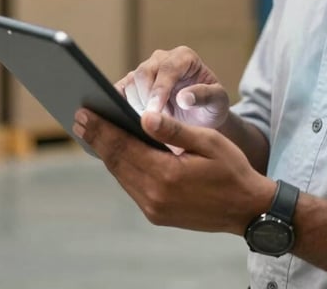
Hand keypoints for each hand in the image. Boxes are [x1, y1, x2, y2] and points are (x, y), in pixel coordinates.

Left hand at [73, 108, 275, 234]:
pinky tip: (116, 152)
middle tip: (79, 118)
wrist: (247, 209)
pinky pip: (131, 186)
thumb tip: (144, 116)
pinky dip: (120, 166)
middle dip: (97, 138)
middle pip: (116, 161)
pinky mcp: (157, 213)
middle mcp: (155, 195)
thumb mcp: (208, 142)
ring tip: (92, 132)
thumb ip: (174, 130)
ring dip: (106, 152)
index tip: (84, 112)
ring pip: (121, 175)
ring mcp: (154, 208)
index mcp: (167, 174)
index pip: (124, 146)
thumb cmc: (232, 169)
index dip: (103, 128)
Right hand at [116, 47, 230, 131]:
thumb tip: (184, 98)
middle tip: (152, 125)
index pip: (167, 69)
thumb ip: (205, 96)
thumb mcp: (218, 102)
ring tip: (151, 127)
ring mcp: (145, 71)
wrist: (200, 118)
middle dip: (145, 101)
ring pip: (130, 85)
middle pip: (143, 74)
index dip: (159, 91)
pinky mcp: (131, 85)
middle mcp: (162, 59)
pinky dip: (118, 107)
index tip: (154, 113)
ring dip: (136, 108)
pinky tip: (125, 124)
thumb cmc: (210, 107)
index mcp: (184, 57)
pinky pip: (118, 93)